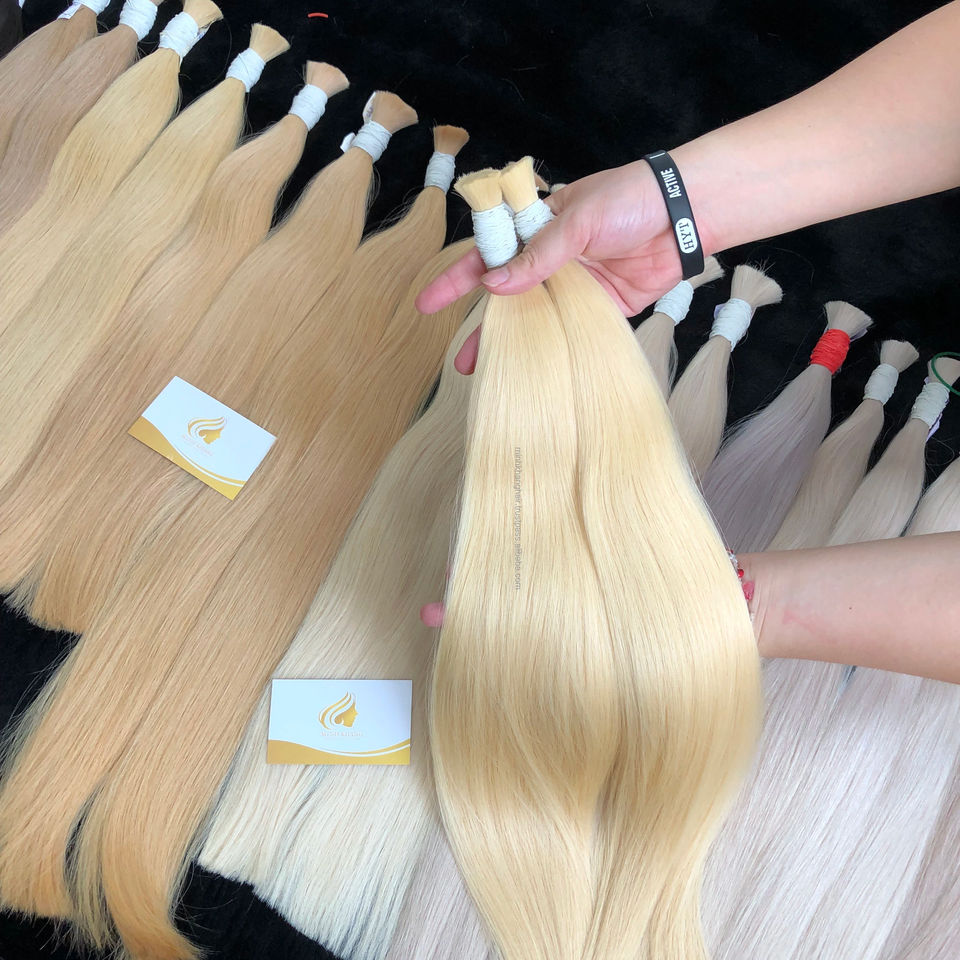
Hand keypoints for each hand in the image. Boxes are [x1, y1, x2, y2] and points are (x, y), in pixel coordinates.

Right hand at [416, 160, 690, 372]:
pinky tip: (539, 366)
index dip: (457, 280)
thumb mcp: (578, 220)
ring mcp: (576, 286)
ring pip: (538, 319)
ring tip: (493, 373)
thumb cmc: (631, 199)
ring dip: (517, 343)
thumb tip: (495, 286)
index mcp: (537, 228)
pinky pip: (573, 328)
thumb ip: (538, 256)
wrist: (687, 213)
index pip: (488, 255)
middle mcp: (552, 260)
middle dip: (484, 327)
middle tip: (461, 360)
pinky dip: (557, 347)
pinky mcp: (603, 306)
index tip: (428, 302)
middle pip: (509, 297)